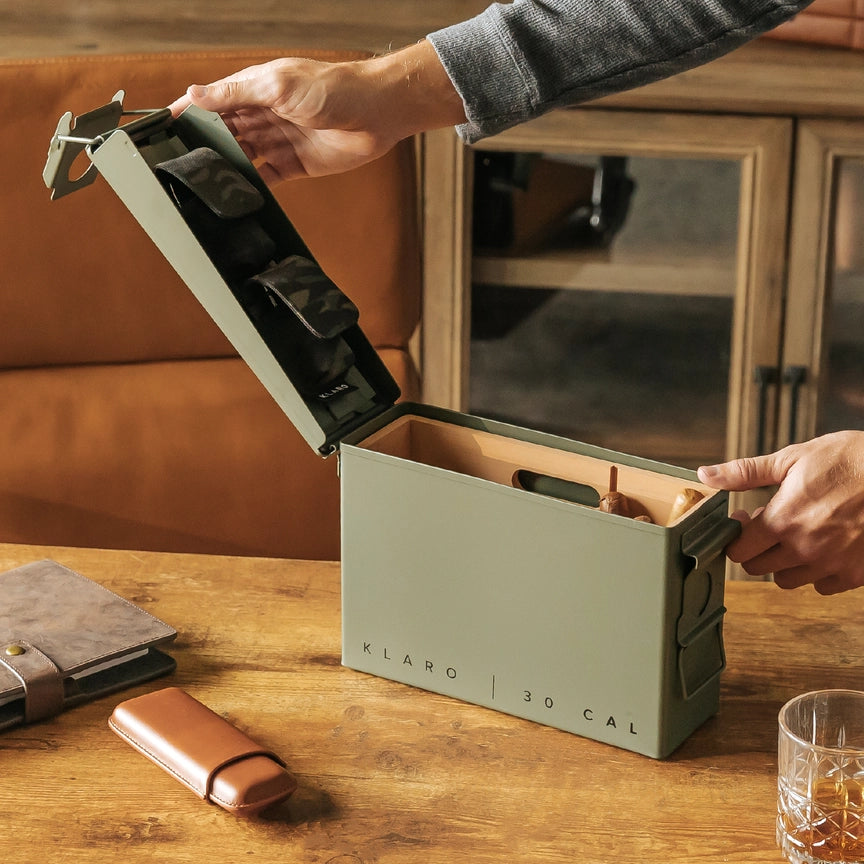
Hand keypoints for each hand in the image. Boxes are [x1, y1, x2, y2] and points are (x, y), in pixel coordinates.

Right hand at [168, 42, 465, 183]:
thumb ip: (236, 93)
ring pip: (241, 157)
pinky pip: (266, 178)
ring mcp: (278, 140)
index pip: (211, 102)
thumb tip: (194, 95)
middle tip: (176, 164)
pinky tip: (236, 195)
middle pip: (223, 133)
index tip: (160, 128)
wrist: (377, 113)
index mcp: (255, 88)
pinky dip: (252, 186)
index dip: (187, 114)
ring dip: (225, 168)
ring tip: (202, 183)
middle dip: (201, 145)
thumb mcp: (278, 84)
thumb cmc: (333, 88)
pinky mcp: (295, 165)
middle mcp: (263, 114)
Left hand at [697, 431, 863, 594]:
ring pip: (788, 580)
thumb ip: (745, 472)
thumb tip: (706, 475)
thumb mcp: (793, 458)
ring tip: (798, 534)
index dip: (736, 535)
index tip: (745, 519)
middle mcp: (804, 548)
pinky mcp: (856, 575)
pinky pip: (822, 586)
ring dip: (784, 562)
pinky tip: (824, 547)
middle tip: (771, 524)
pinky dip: (817, 572)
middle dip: (757, 548)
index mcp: (783, 520)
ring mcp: (831, 564)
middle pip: (758, 567)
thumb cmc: (851, 461)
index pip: (739, 550)